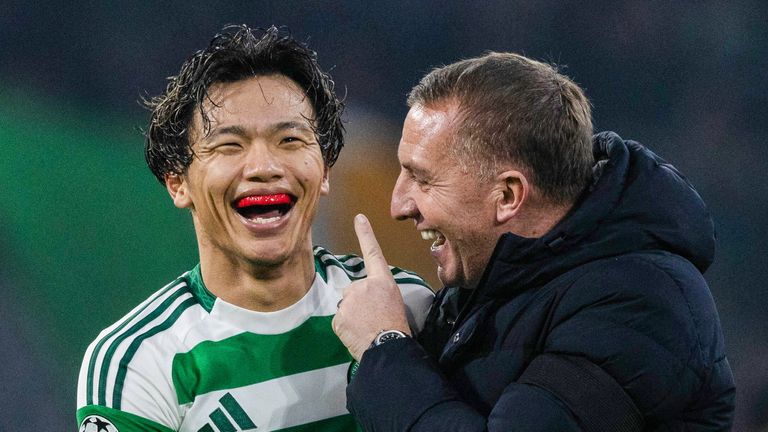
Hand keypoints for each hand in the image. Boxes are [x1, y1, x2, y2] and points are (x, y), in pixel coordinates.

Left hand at [332, 214, 410, 360]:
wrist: (388, 346)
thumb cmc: (396, 326)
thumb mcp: (394, 302)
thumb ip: (378, 292)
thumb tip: (367, 298)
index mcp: (382, 281)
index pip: (373, 253)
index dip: (366, 234)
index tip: (359, 218)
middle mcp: (363, 285)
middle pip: (354, 290)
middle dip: (358, 302)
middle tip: (371, 318)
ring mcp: (349, 300)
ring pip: (346, 306)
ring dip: (352, 315)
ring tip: (366, 327)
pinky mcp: (338, 315)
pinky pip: (340, 320)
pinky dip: (346, 327)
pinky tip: (356, 334)